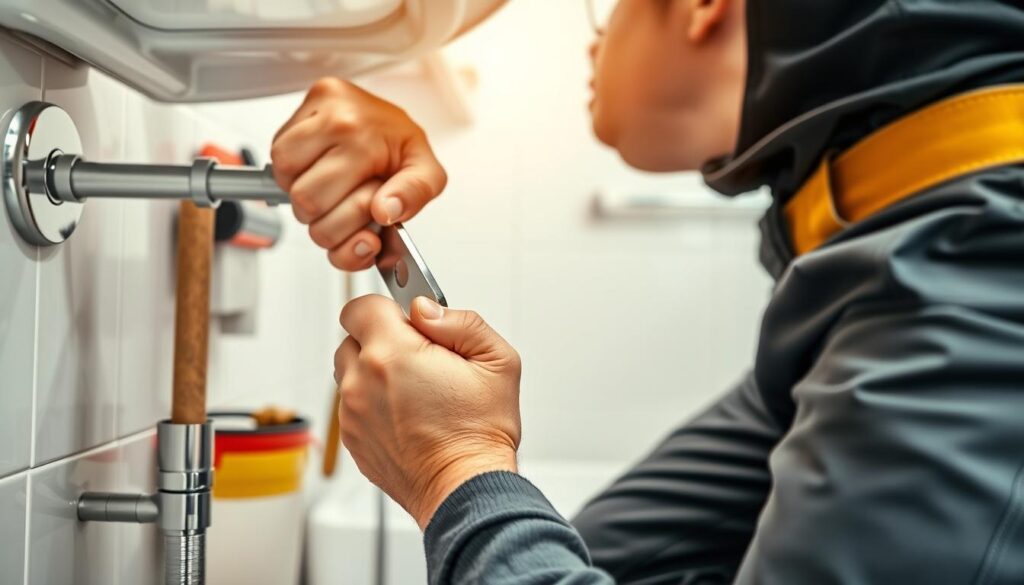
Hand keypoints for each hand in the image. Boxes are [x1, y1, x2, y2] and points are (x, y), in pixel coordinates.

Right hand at [271, 78, 446, 270]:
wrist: (395, 120)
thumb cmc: (403, 150)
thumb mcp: (428, 176)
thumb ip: (414, 196)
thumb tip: (384, 210)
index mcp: (365, 132)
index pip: (320, 198)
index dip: (340, 219)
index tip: (366, 211)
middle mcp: (338, 113)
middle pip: (301, 195)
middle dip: (322, 212)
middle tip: (347, 200)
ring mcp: (318, 105)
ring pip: (283, 175)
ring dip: (303, 189)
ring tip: (332, 184)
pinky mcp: (306, 104)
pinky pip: (277, 153)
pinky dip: (294, 170)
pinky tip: (319, 168)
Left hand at [335, 295, 521, 529]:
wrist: (465, 488)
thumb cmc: (481, 432)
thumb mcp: (497, 361)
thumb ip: (460, 321)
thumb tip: (425, 310)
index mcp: (392, 353)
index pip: (360, 307)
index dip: (387, 310)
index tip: (408, 324)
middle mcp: (361, 381)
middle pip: (351, 339)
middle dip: (380, 341)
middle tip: (417, 361)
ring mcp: (353, 413)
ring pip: (349, 375)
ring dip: (373, 374)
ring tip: (413, 392)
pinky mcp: (353, 440)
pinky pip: (354, 407)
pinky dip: (373, 405)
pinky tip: (407, 417)